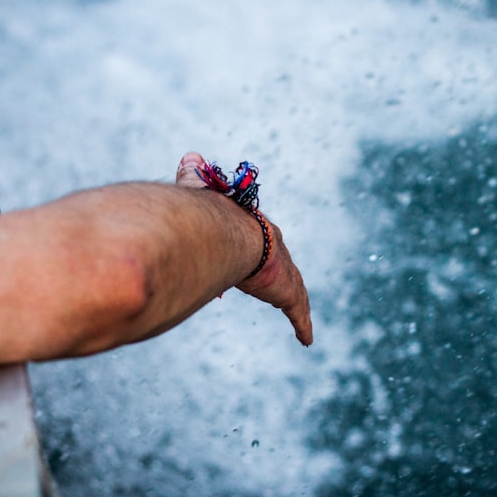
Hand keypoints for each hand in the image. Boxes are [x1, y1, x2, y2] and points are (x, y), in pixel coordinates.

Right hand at [176, 152, 313, 345]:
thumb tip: (189, 157)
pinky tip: (307, 339)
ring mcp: (284, 272)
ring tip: (300, 316)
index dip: (259, 249)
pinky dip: (302, 325)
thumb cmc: (206, 214)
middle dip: (279, 276)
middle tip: (275, 285)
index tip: (256, 260)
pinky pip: (298, 313)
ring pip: (295, 290)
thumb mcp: (199, 193)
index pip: (261, 240)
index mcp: (256, 228)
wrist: (223, 233)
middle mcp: (276, 250)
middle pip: (282, 266)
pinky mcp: (287, 293)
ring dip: (296, 301)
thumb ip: (194, 178)